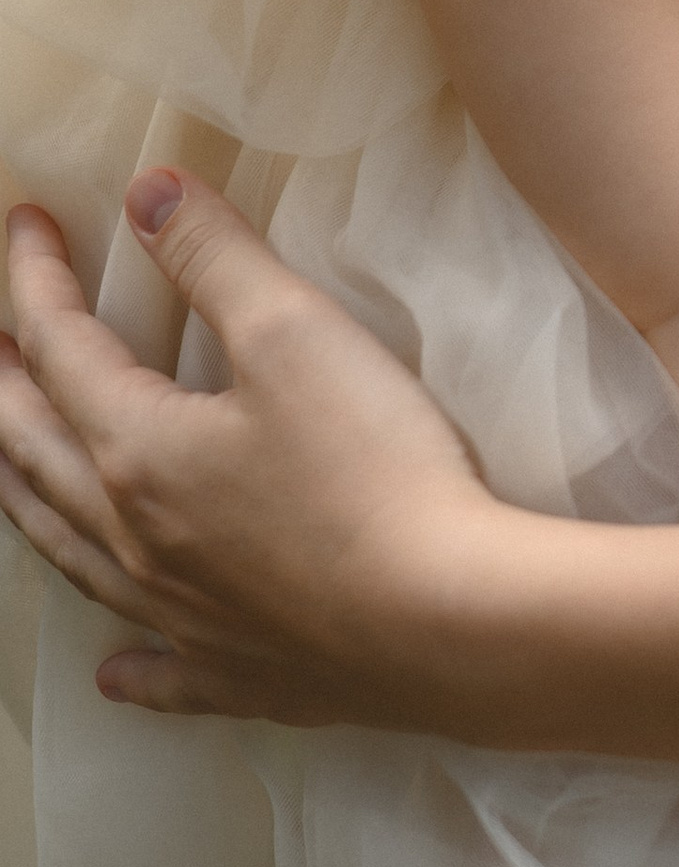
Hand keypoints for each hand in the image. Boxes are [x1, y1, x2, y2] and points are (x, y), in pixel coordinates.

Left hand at [0, 175, 524, 725]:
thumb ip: (216, 257)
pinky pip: (156, 668)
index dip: (37, 279)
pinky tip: (114, 669)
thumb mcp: (297, 333)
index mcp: (138, 451)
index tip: (26, 222)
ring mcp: (180, 615)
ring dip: (27, 497)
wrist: (447, 621)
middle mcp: (135, 539)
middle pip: (35, 454)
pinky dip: (125, 662)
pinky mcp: (238, 672)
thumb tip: (146, 194)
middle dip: (3, 387)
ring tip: (7, 466)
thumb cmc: (374, 470)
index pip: (61, 348)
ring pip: (69, 555)